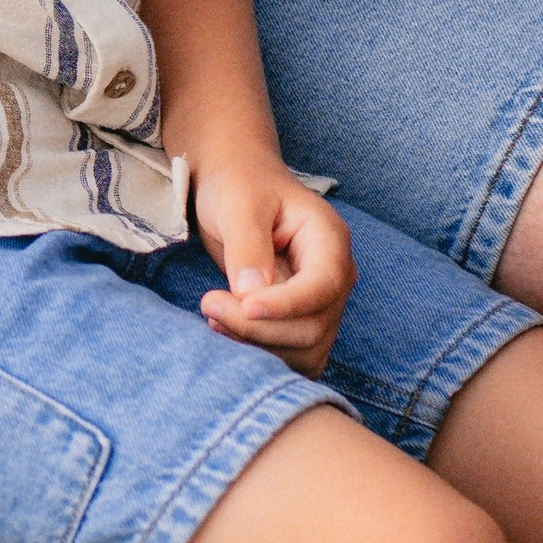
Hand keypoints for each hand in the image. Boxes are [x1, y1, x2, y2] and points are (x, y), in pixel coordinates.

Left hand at [191, 158, 354, 377]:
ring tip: (213, 314)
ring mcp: (320, 304)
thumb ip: (247, 245)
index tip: (244, 306)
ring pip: (303, 351)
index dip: (287, 305)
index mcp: (329, 240)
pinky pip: (290, 356)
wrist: (236, 188)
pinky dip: (257, 353)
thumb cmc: (239, 186)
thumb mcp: (239, 204)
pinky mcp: (300, 323)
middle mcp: (333, 277)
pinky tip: (225, 328)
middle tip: (209, 303)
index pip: (324, 286)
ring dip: (255, 345)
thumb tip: (251, 294)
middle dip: (259, 327)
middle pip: (313, 327)